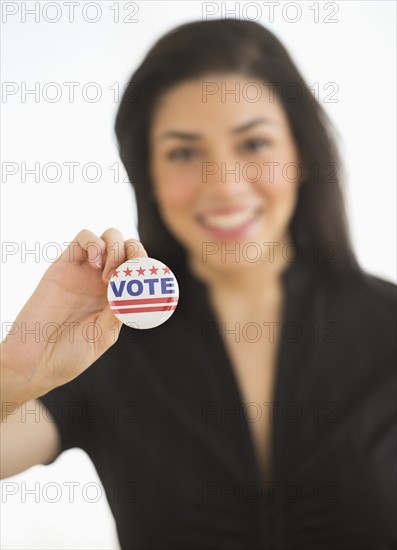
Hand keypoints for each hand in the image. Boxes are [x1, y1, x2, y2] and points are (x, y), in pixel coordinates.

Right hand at [1, 228, 147, 401]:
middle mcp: (102, 280)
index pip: (139, 268)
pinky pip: (84, 237)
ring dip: (117, 249)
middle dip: (136, 253)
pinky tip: (96, 265)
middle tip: (130, 274)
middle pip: (128, 247)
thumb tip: (138, 289)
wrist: (35, 360)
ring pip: (110, 236)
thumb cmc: (70, 354)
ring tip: (109, 276)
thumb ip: (120, 310)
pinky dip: (96, 243)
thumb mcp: (103, 334)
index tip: (148, 279)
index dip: (148, 266)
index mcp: (117, 297)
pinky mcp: (64, 264)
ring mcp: (84, 270)